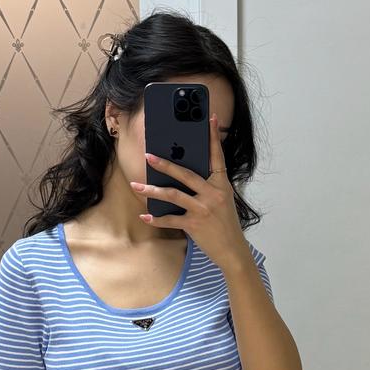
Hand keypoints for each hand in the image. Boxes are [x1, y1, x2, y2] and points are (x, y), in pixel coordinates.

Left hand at [130, 113, 251, 270]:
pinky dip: (156, 219)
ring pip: (173, 195)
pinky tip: (145, 216)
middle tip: (149, 156)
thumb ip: (208, 187)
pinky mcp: (194, 225)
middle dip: (165, 164)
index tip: (211, 118)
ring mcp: (203, 209)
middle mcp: (213, 194)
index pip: (217, 157)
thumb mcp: (222, 201)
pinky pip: (171, 220)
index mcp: (221, 185)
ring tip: (136, 186)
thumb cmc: (225, 224)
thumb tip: (184, 175)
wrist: (232, 250)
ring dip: (152, 191)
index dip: (213, 138)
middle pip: (186, 174)